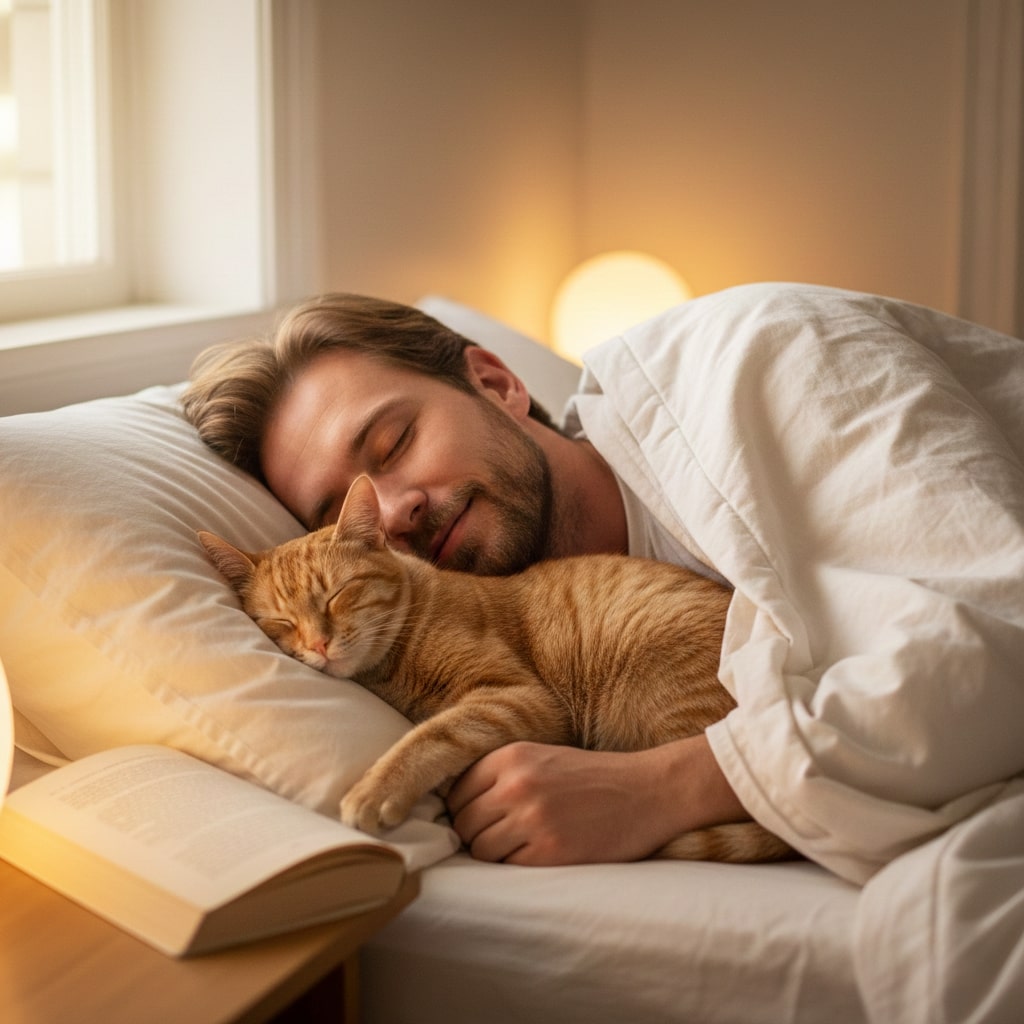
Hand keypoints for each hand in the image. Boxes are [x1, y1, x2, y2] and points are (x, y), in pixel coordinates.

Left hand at [445, 735, 745, 865]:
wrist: (648, 790)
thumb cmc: (594, 776)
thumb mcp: (542, 757)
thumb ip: (501, 773)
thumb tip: (457, 805)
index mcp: (512, 756)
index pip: (457, 792)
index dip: (462, 810)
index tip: (476, 818)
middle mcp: (517, 785)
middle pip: (464, 823)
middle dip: (474, 834)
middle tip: (497, 837)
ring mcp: (533, 819)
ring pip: (481, 850)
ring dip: (493, 854)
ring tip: (518, 847)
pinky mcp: (551, 851)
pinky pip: (508, 868)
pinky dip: (516, 866)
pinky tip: (538, 855)